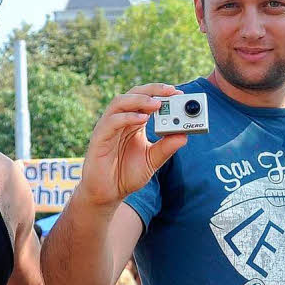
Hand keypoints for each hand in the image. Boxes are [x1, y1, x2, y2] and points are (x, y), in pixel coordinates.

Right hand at [77, 84, 187, 209]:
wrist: (108, 193)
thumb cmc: (127, 175)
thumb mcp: (152, 160)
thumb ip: (166, 148)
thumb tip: (184, 135)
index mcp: (134, 123)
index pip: (146, 100)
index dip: (161, 93)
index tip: (177, 93)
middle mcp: (120, 120)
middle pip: (134, 94)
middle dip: (153, 90)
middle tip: (171, 92)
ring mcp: (108, 127)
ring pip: (120, 102)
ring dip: (140, 100)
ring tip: (157, 104)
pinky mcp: (100, 137)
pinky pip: (111, 121)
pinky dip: (127, 117)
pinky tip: (142, 119)